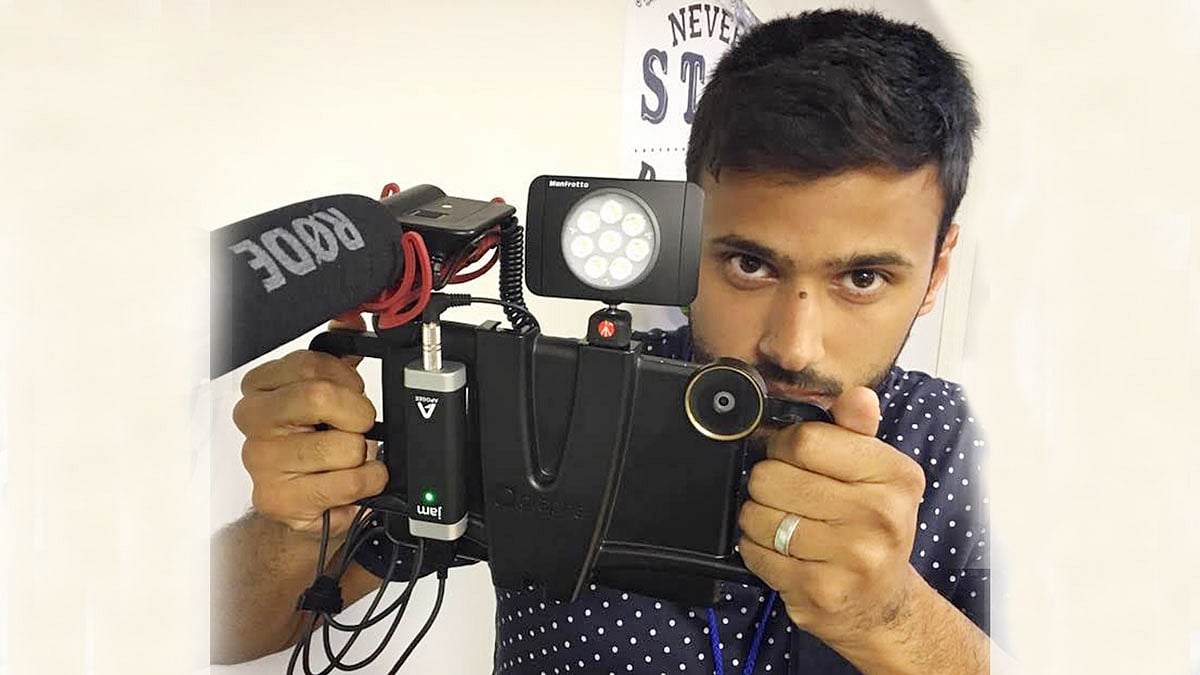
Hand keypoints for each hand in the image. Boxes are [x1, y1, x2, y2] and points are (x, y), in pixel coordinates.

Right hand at [233, 317, 387, 537]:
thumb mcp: (327, 391)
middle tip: (360, 426)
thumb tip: (351, 315)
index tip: (354, 393)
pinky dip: (366, 481)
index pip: (309, 364)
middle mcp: (252, 419)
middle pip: (318, 398)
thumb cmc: (314, 443)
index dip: (346, 379)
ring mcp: (259, 460)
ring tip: (351, 458)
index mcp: (260, 386)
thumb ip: (338, 351)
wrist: (304, 504)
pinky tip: (358, 480)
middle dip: (357, 414)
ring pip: (341, 445)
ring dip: (363, 454)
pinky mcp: (275, 498)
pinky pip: (344, 482)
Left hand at [737, 386, 926, 648]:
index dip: (783, 443)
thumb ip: (857, 431)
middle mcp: (880, 515)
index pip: (806, 439)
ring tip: (784, 525)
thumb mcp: (877, 474)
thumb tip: (857, 396)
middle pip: (772, 476)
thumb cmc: (872, 527)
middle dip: (766, 483)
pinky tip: (783, 553)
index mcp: (895, 474)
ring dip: (758, 518)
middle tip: (787, 495)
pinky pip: (755, 553)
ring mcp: (852, 557)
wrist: (883, 604)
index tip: (788, 455)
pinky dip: (757, 550)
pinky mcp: (820, 590)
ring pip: (757, 515)